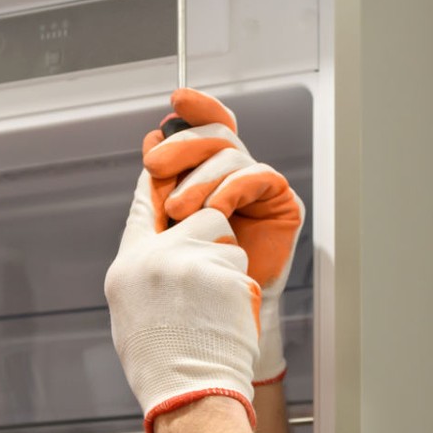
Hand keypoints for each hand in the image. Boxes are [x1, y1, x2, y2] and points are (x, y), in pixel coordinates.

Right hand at [104, 170, 260, 432]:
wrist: (190, 397)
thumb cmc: (163, 365)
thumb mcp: (133, 311)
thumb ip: (143, 270)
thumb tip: (155, 244)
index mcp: (126, 267)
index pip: (141, 206)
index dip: (155, 181)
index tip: (160, 154)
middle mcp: (151, 257)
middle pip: (197, 218)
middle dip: (210, 244)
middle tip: (204, 292)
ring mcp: (187, 262)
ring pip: (225, 241)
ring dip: (227, 270)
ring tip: (212, 314)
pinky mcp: (220, 272)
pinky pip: (241, 267)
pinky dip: (240, 293)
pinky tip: (226, 322)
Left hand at [143, 89, 304, 385]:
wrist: (209, 334)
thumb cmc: (181, 291)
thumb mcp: (156, 233)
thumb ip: (154, 190)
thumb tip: (152, 137)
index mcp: (202, 180)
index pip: (203, 131)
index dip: (195, 109)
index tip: (176, 98)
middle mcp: (231, 181)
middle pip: (215, 136)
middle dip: (182, 145)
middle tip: (155, 166)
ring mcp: (256, 194)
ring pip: (231, 154)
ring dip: (198, 178)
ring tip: (177, 211)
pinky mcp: (280, 207)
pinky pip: (258, 176)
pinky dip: (231, 187)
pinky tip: (214, 209)